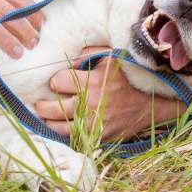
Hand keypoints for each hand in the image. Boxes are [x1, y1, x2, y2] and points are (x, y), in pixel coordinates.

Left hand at [34, 47, 184, 141]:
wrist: (148, 106)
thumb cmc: (126, 79)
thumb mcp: (111, 58)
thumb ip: (88, 53)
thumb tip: (67, 59)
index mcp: (93, 82)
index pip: (57, 82)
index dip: (55, 81)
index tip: (58, 82)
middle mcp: (91, 104)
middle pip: (50, 108)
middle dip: (43, 105)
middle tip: (42, 103)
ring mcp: (94, 124)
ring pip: (57, 127)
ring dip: (49, 121)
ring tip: (47, 116)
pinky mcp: (98, 138)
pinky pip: (72, 138)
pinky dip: (64, 133)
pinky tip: (63, 126)